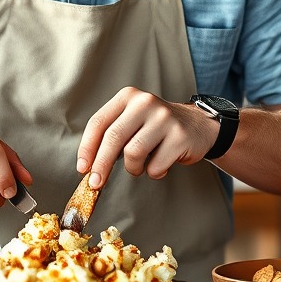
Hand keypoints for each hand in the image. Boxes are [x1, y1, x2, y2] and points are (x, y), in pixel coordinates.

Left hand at [75, 87, 220, 188]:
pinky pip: (155, 165)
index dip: (87, 148)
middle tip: (95, 184)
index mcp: (128, 97)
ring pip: (133, 153)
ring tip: (141, 166)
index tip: (82, 168)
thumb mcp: (132, 120)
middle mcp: (145, 103)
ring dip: (133, 169)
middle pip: (113, 138)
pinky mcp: (179, 136)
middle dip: (101, 165)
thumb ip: (111, 135)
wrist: (198, 126)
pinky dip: (154, 172)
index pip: (98, 123)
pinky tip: (162, 163)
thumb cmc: (157, 128)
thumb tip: (88, 166)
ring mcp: (164, 118)